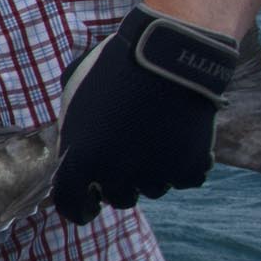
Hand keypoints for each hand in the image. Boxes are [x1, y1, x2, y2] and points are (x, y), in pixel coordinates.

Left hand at [52, 5, 237, 224]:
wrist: (169, 52)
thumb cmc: (115, 66)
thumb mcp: (75, 91)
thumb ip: (71, 123)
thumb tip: (70, 142)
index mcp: (81, 159)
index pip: (71, 205)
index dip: (78, 207)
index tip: (87, 206)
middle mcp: (116, 174)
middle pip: (118, 199)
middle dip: (118, 184)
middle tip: (126, 162)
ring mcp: (156, 173)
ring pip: (152, 190)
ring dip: (151, 174)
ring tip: (154, 142)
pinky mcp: (190, 167)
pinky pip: (185, 180)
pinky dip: (183, 166)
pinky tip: (180, 143)